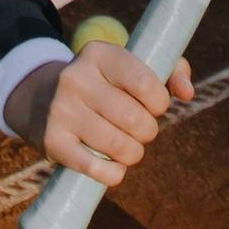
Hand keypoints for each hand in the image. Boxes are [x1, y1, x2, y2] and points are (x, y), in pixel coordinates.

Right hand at [13, 39, 194, 183]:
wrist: (40, 99)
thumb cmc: (103, 84)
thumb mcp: (129, 67)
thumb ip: (169, 72)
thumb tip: (188, 93)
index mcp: (98, 54)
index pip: (145, 83)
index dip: (160, 102)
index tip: (155, 106)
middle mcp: (75, 78)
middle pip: (135, 119)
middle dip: (148, 131)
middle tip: (142, 130)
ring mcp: (61, 110)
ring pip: (118, 146)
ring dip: (134, 153)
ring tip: (129, 147)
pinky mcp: (52, 141)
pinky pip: (94, 168)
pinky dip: (114, 174)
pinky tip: (116, 169)